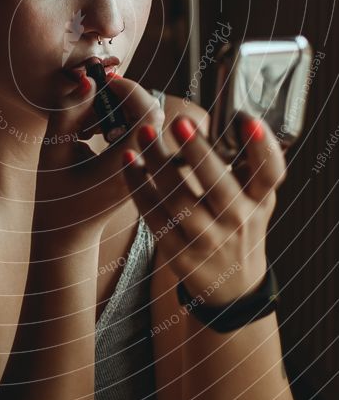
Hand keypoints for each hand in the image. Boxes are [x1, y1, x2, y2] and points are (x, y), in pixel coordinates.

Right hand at [33, 74, 164, 241]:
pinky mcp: (141, 168)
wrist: (66, 234)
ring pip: (146, 122)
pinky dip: (118, 123)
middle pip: (152, 114)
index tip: (102, 84)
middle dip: (123, 98)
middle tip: (91, 99)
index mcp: (125, 166)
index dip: (129, 90)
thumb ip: (68, 113)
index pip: (147, 114)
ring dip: (119, 110)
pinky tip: (92, 134)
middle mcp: (143, 168)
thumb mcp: (52, 151)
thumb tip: (87, 81)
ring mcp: (145, 169)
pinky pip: (139, 134)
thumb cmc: (55, 195)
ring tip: (86, 124)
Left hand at [121, 110, 286, 304]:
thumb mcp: (255, 197)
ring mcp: (207, 240)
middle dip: (198, 152)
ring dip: (158, 164)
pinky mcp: (178, 252)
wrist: (231, 285)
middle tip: (179, 121)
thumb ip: (246, 164)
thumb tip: (227, 115)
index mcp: (259, 199)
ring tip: (144, 133)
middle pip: (218, 185)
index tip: (248, 120)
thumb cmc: (239, 224)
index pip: (270, 174)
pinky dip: (138, 187)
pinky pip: (154, 215)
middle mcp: (237, 220)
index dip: (262, 149)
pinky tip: (129, 162)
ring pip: (179, 200)